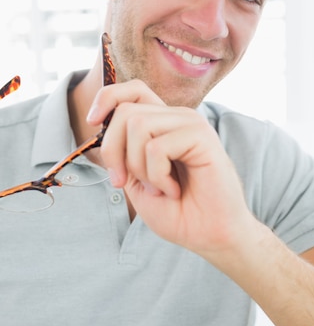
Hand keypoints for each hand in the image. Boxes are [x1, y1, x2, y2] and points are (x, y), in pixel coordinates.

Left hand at [87, 80, 257, 259]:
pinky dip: (157, 176)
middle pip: (126, 111)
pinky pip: (157, 147)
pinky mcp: (202, 137)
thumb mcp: (136, 179)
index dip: (107, 98)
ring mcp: (191, 124)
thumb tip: (101, 126)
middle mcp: (178, 118)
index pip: (133, 90)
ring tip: (159, 188)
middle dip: (113, 150)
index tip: (92, 122)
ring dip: (138, 167)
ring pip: (138, 125)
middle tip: (124, 181)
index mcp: (164, 124)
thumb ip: (122, 152)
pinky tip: (174, 190)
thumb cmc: (178, 211)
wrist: (209, 235)